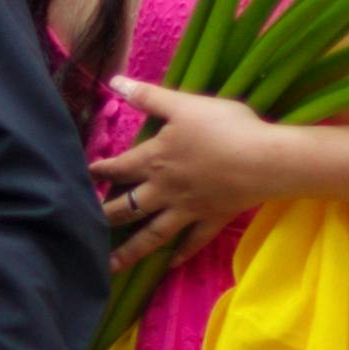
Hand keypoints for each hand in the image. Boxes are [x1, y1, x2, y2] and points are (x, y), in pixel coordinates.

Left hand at [97, 77, 283, 271]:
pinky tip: (170, 264)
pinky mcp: (212, 220)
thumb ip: (149, 96)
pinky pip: (193, 241)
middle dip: (105, 216)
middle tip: (84, 227)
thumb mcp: (184, 104)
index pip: (119, 167)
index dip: (99, 171)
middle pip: (128, 207)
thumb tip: (114, 82)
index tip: (84, 176)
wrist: (264, 160)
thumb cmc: (225, 127)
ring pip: (153, 234)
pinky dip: (181, 253)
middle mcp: (165, 190)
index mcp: (156, 160)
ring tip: (111, 267)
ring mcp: (188, 209)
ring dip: (130, 250)